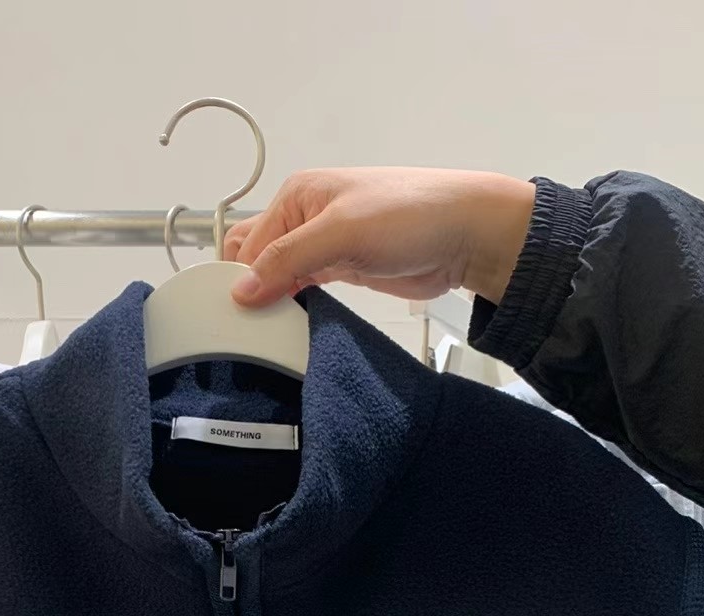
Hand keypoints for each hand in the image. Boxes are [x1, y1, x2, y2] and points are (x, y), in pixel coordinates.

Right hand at [223, 168, 535, 308]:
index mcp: (297, 196)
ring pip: (279, 276)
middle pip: (256, 258)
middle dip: (249, 289)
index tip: (236, 316)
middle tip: (249, 325)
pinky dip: (294, 306)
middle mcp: (305, 218)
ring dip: (272, 301)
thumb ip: (287, 260)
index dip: (238, 279)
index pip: (246, 243)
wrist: (466, 235)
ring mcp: (324, 245)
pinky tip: (291, 324)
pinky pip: (304, 289)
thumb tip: (240, 289)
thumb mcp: (340, 233)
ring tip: (268, 330)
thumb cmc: (411, 215)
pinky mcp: (342, 269)